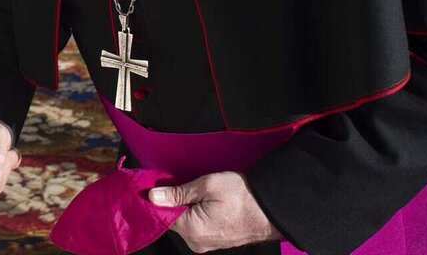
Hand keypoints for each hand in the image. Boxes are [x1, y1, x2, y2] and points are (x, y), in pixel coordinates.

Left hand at [149, 172, 280, 252]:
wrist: (273, 208)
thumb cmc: (243, 195)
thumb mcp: (208, 185)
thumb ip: (178, 193)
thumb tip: (153, 197)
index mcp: (192, 230)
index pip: (161, 216)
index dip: (156, 199)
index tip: (154, 185)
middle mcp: (196, 242)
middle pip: (172, 220)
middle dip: (172, 202)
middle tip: (180, 183)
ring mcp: (207, 244)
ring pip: (185, 223)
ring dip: (185, 207)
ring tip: (196, 191)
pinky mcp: (215, 241)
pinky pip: (197, 226)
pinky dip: (195, 213)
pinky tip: (204, 201)